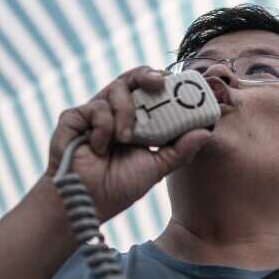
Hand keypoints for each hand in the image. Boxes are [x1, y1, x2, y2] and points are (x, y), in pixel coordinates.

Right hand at [46, 66, 212, 221]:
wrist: (88, 203)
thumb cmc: (118, 186)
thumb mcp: (156, 168)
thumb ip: (179, 150)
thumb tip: (206, 132)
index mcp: (134, 121)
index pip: (149, 92)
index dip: (163, 83)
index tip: (179, 84)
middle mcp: (114, 112)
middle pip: (131, 79)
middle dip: (147, 75)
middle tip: (159, 82)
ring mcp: (92, 114)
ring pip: (116, 89)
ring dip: (125, 112)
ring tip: (125, 139)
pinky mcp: (73, 119)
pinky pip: (94, 108)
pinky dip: (102, 127)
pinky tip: (99, 148)